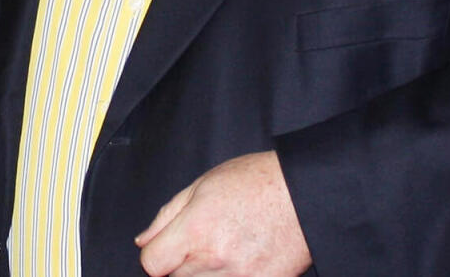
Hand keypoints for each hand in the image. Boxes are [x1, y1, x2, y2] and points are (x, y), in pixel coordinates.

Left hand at [134, 151, 310, 276]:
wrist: (306, 194)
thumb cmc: (257, 181)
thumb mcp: (203, 184)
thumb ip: (167, 216)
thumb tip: (143, 241)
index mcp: (196, 229)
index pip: (152, 263)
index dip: (156, 253)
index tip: (166, 246)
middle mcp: (215, 259)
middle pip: (177, 276)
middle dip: (183, 260)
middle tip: (208, 236)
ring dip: (206, 271)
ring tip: (228, 245)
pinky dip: (232, 276)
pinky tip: (244, 257)